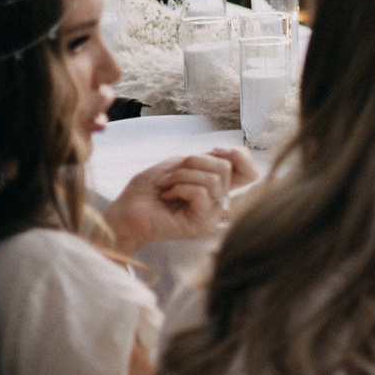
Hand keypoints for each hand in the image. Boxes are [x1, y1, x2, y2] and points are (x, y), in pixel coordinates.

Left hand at [108, 147, 258, 253]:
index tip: (215, 150)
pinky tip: (166, 197)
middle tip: (171, 173)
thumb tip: (227, 155)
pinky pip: (202, 193)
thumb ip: (205, 160)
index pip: (250, 171)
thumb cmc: (146, 191)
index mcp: (216, 188)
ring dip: (182, 175)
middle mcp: (218, 202)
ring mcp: (212, 215)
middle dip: (194, 162)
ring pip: (214, 180)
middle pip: (227, 168)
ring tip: (165, 185)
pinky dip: (179, 188)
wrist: (124, 212)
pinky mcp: (202, 224)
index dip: (239, 155)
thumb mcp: (178, 164)